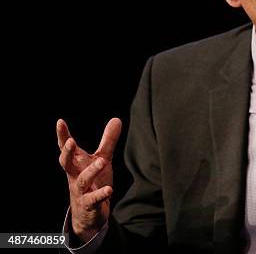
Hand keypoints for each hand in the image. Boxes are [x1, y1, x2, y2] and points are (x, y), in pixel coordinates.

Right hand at [57, 118, 121, 242]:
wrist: (88, 215)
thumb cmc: (93, 182)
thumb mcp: (102, 159)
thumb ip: (108, 141)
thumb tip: (116, 119)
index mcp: (76, 164)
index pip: (67, 148)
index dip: (62, 135)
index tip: (60, 122)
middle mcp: (75, 176)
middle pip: (66, 163)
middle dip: (67, 153)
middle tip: (71, 141)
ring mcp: (80, 191)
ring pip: (83, 180)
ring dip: (91, 171)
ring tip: (102, 161)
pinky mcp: (89, 204)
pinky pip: (93, 199)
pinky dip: (100, 194)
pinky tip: (109, 189)